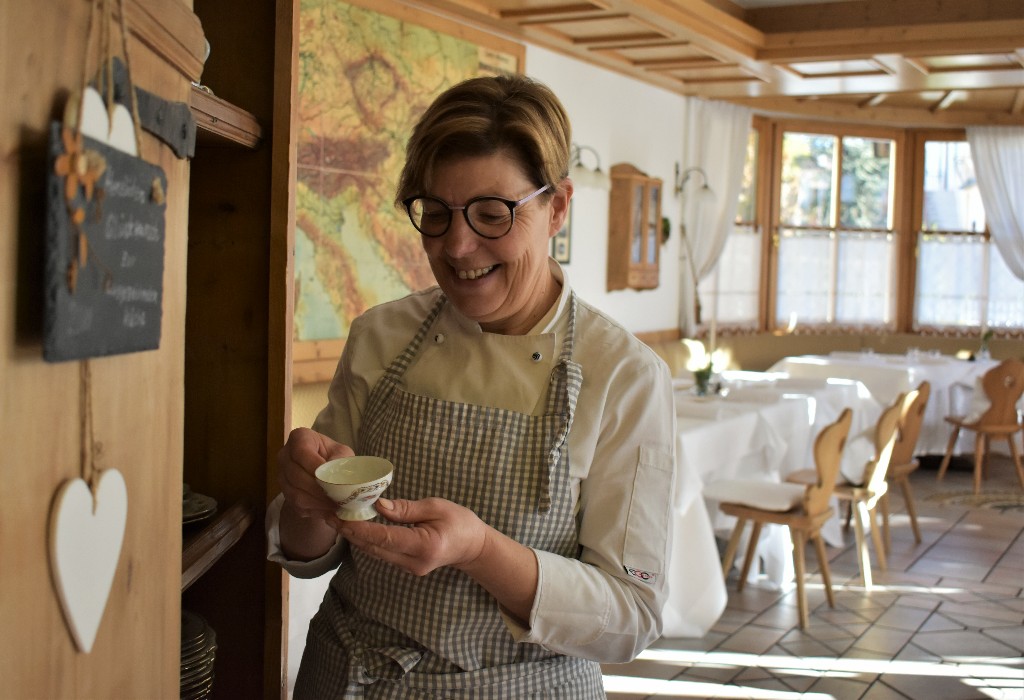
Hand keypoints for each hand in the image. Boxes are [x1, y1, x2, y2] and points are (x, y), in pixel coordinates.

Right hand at [277, 427, 353, 522]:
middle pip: (296, 475)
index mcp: (300, 438)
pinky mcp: (285, 494)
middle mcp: (285, 456)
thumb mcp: (342, 454)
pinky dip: (315, 511)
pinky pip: (297, 506)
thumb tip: (340, 479)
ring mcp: (282, 476)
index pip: (301, 452)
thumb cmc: (334, 457)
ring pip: (295, 493)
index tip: (331, 478)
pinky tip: (329, 511)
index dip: (315, 466)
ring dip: (317, 503)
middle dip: (318, 489)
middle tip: (337, 498)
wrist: (326, 471)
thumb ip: (341, 461)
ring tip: (336, 506)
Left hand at [339, 497, 487, 576]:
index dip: (361, 528)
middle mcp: (413, 562)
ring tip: (335, 518)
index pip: (386, 538)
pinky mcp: (405, 566)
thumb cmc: (459, 522)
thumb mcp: (437, 507)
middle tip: (329, 514)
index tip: (341, 517)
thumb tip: (379, 505)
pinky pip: (381, 552)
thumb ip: (407, 508)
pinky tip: (353, 526)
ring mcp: (408, 567)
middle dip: (350, 531)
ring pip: (375, 552)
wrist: (472, 546)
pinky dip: (366, 539)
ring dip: (355, 536)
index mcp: (424, 546)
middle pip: (375, 548)